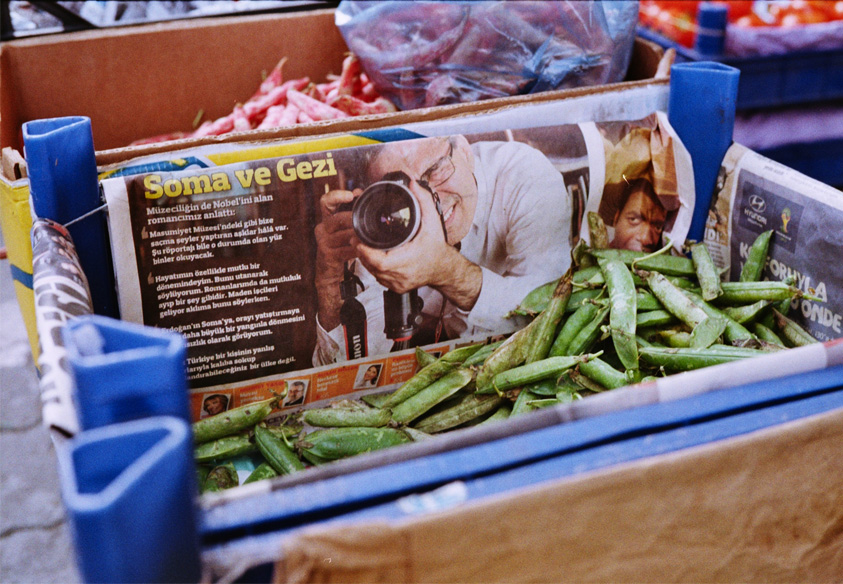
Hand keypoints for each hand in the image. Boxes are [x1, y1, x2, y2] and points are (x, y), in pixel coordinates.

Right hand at [314, 188, 360, 329]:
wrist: (328, 271)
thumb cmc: (340, 246)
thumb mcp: (344, 228)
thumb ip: (350, 211)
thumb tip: (360, 193)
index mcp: (326, 218)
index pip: (325, 201)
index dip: (337, 196)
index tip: (351, 195)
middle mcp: (322, 229)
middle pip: (339, 218)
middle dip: (355, 219)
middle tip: (368, 220)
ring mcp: (323, 243)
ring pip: (345, 235)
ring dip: (359, 235)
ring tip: (369, 235)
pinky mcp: (328, 256)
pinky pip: (347, 250)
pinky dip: (358, 249)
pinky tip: (365, 249)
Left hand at [355, 180, 481, 309]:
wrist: (444, 268)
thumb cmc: (437, 247)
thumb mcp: (433, 221)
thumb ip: (423, 200)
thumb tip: (413, 184)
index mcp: (407, 260)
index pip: (379, 261)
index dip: (365, 252)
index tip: (359, 240)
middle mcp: (402, 275)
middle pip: (372, 267)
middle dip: (362, 253)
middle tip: (357, 240)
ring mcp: (398, 284)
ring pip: (374, 274)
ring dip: (367, 261)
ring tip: (364, 247)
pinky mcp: (397, 288)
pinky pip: (379, 279)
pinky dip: (375, 269)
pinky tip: (375, 258)